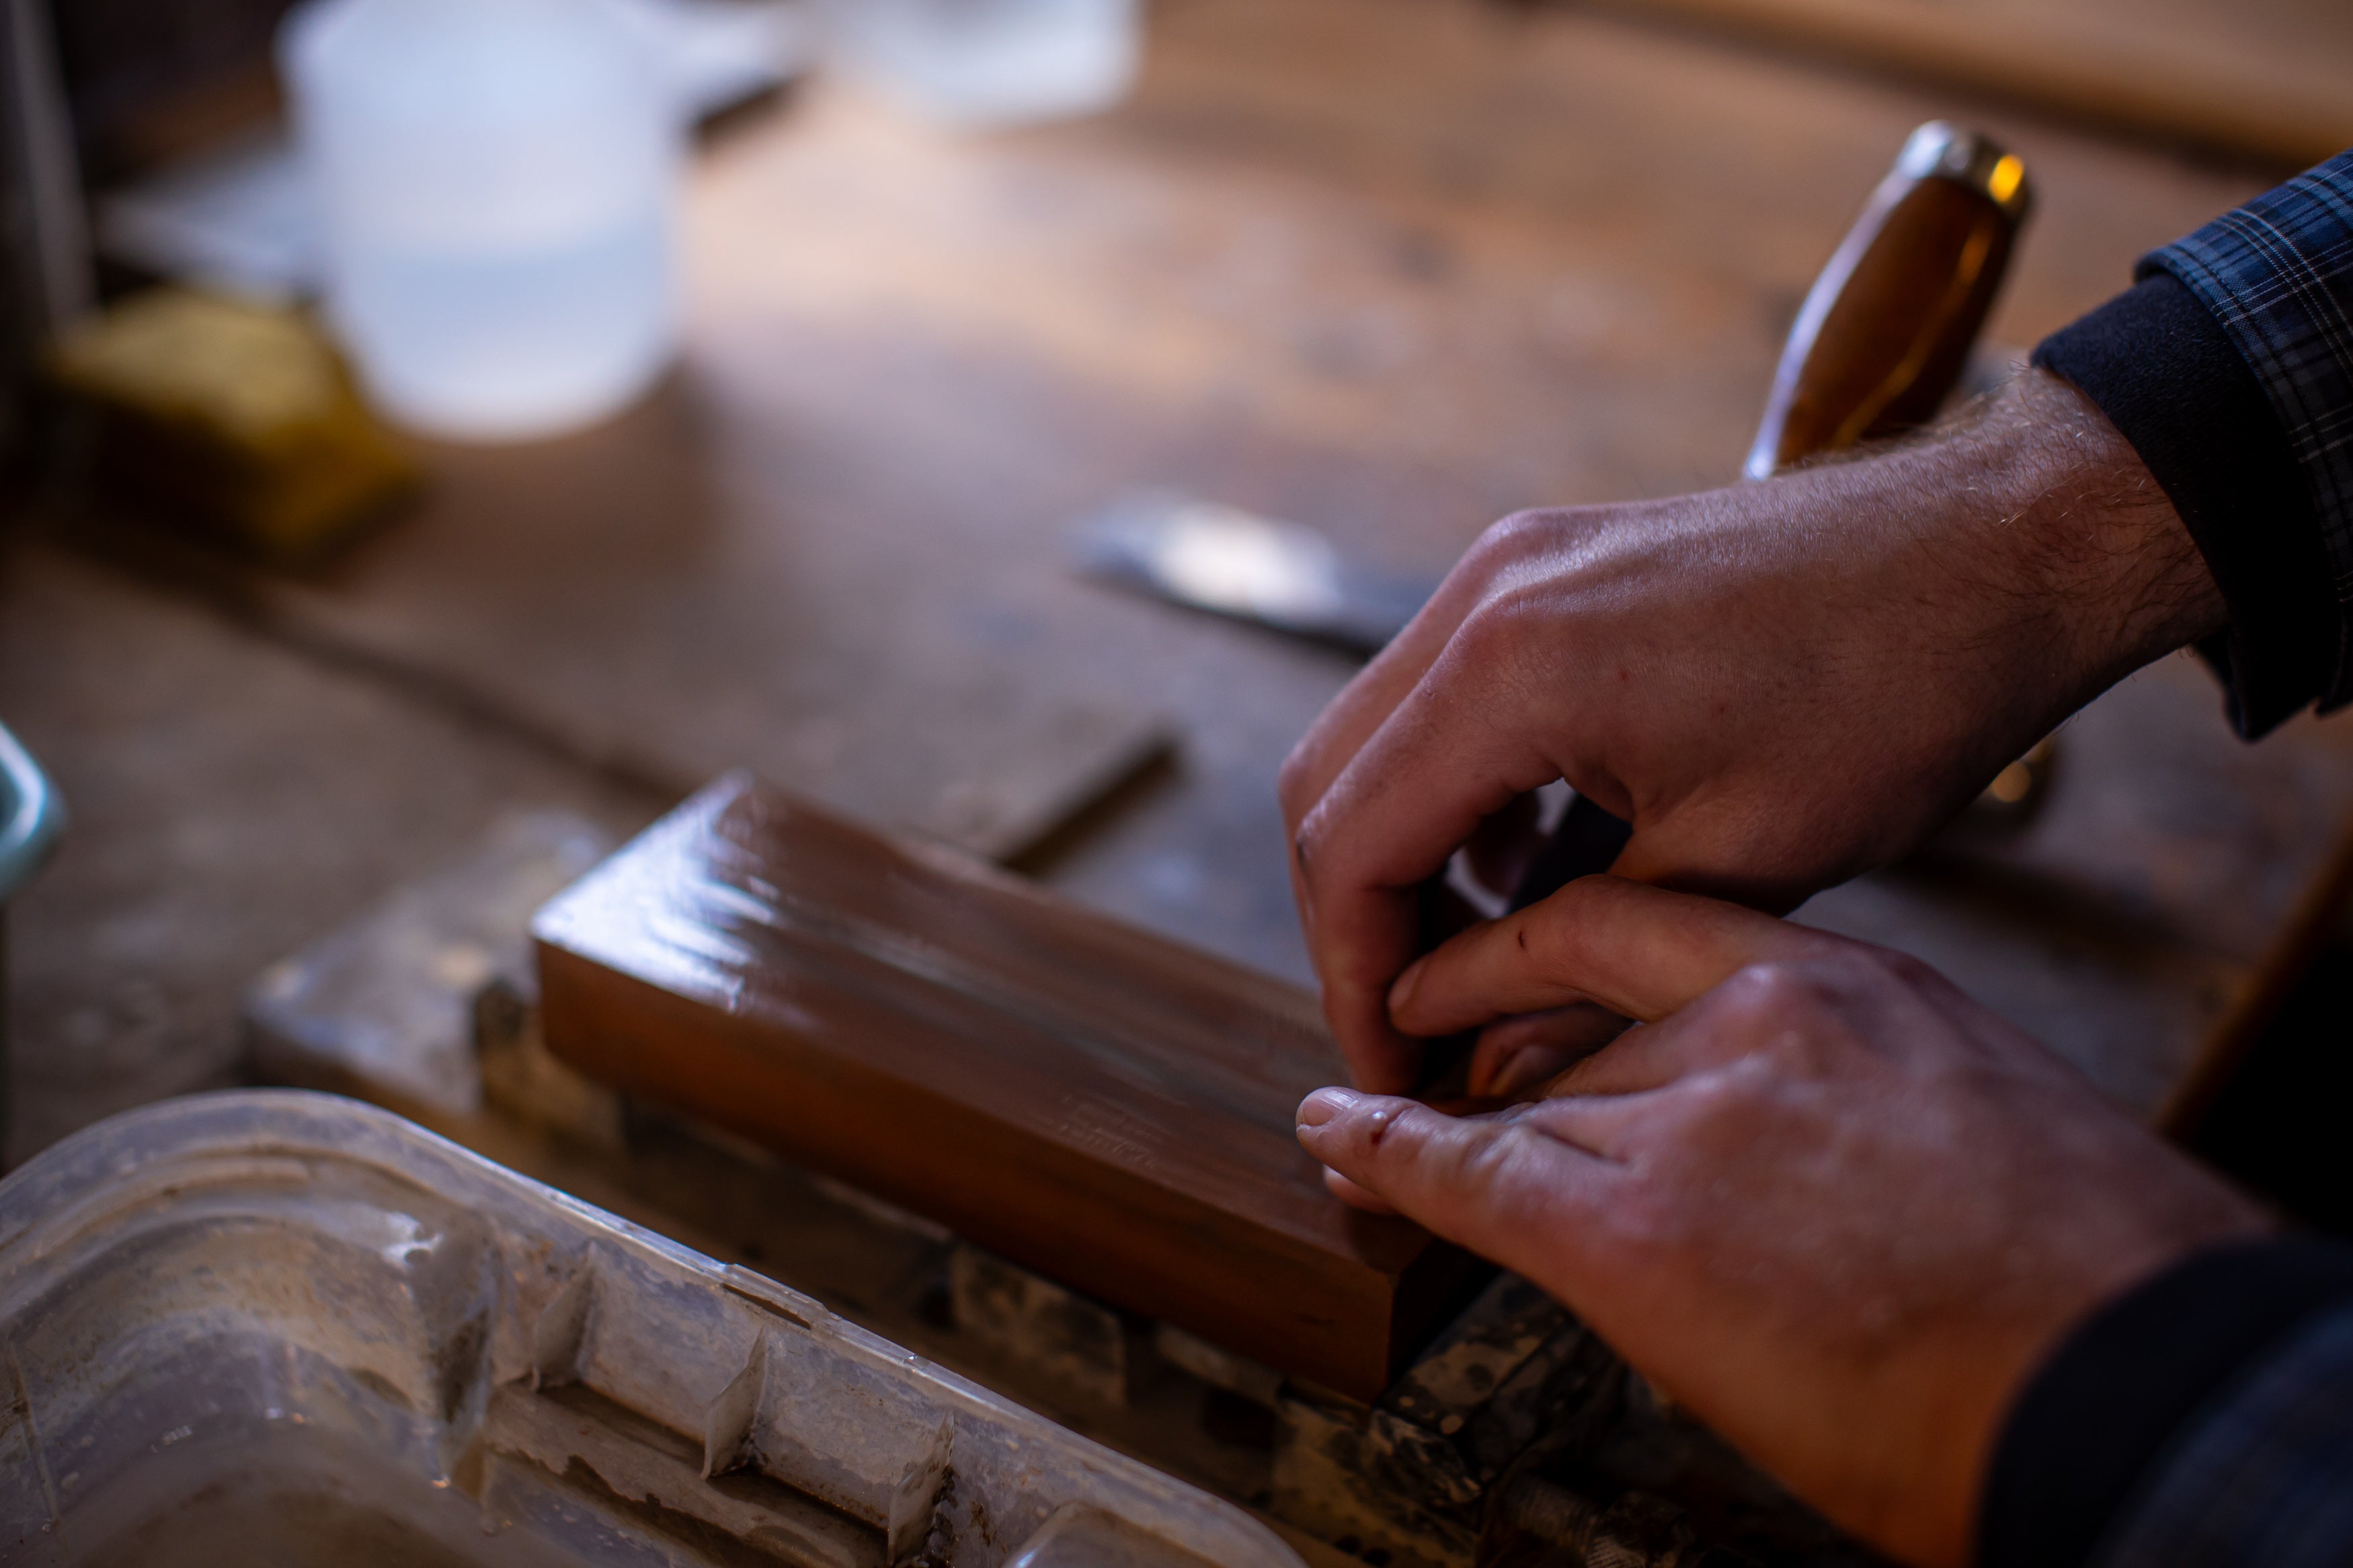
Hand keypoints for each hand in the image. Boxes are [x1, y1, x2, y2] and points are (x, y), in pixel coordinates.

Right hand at [1280, 370, 2225, 1092]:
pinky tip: (1526, 877)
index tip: (1391, 1075)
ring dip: (1402, 859)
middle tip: (1409, 1037)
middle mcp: (1480, 597)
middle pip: (1328, 786)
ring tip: (1467, 971)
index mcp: (1511, 668)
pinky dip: (1456, 796)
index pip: (1350, 846)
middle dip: (1355, 925)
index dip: (1354, 980)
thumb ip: (1581, 962)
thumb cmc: (1895, 696)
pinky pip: (1447, 699)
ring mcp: (1508, 570)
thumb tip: (1487, 1065)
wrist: (1998, 548)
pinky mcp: (1547, 572)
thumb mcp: (1738, 866)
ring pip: (1377, 740)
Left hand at [1295, 877, 2268, 1567]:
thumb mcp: (1973, 1113)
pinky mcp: (1630, 1229)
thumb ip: (1853, 1088)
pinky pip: (1467, 1172)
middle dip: (1507, 1059)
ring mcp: (1687, 1118)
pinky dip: (1388, 1155)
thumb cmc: (2085, 1272)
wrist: (2130, 1376)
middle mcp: (1752, 1021)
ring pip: (1525, 1105)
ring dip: (1450, 1119)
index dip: (1554, 950)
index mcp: (1844, 981)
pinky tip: (1339, 1138)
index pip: (1647, 925)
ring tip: (1371, 1118)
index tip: (1510, 973)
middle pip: (1573, 1026)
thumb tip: (1780, 1130)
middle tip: (1447, 1074)